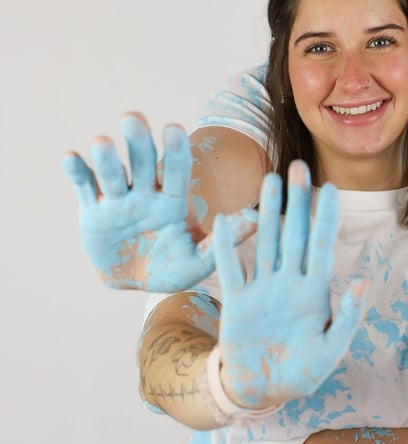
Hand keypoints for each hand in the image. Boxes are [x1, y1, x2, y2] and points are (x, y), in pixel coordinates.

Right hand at [62, 112, 256, 291]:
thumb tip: (259, 219)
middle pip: (142, 163)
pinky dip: (77, 172)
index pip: (175, 170)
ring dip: (107, 158)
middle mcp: (145, 194)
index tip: (174, 128)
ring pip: (112, 174)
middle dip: (137, 142)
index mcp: (172, 200)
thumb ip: (225, 240)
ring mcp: (118, 201)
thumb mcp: (201, 260)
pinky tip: (70, 158)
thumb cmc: (173, 269)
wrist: (137, 283)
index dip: (173, 150)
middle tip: (132, 118)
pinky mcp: (93, 212)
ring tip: (102, 143)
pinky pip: (85, 189)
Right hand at [214, 161, 366, 408]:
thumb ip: (348, 316)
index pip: (322, 247)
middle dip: (297, 202)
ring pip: (266, 242)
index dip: (326, 218)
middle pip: (294, 235)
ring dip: (267, 212)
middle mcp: (289, 283)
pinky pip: (231, 269)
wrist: (262, 389)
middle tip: (298, 166)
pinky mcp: (237, 301)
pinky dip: (227, 246)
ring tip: (270, 180)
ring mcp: (262, 289)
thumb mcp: (332, 349)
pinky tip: (225, 219)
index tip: (331, 188)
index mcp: (315, 293)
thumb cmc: (303, 372)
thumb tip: (364, 281)